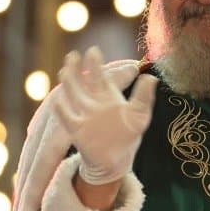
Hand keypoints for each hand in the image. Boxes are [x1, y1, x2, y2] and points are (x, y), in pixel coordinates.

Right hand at [51, 47, 157, 184]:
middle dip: (77, 68)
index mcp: (108, 95)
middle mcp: (93, 102)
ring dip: (69, 84)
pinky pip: (67, 118)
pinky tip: (58, 101)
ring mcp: (84, 115)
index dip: (95, 63)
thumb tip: (151, 77)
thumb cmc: (128, 135)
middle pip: (83, 81)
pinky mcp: (77, 130)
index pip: (100, 76)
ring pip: (73, 95)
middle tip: (73, 55)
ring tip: (64, 71)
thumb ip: (144, 97)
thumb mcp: (140, 115)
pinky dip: (62, 110)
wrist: (116, 159)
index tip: (93, 50)